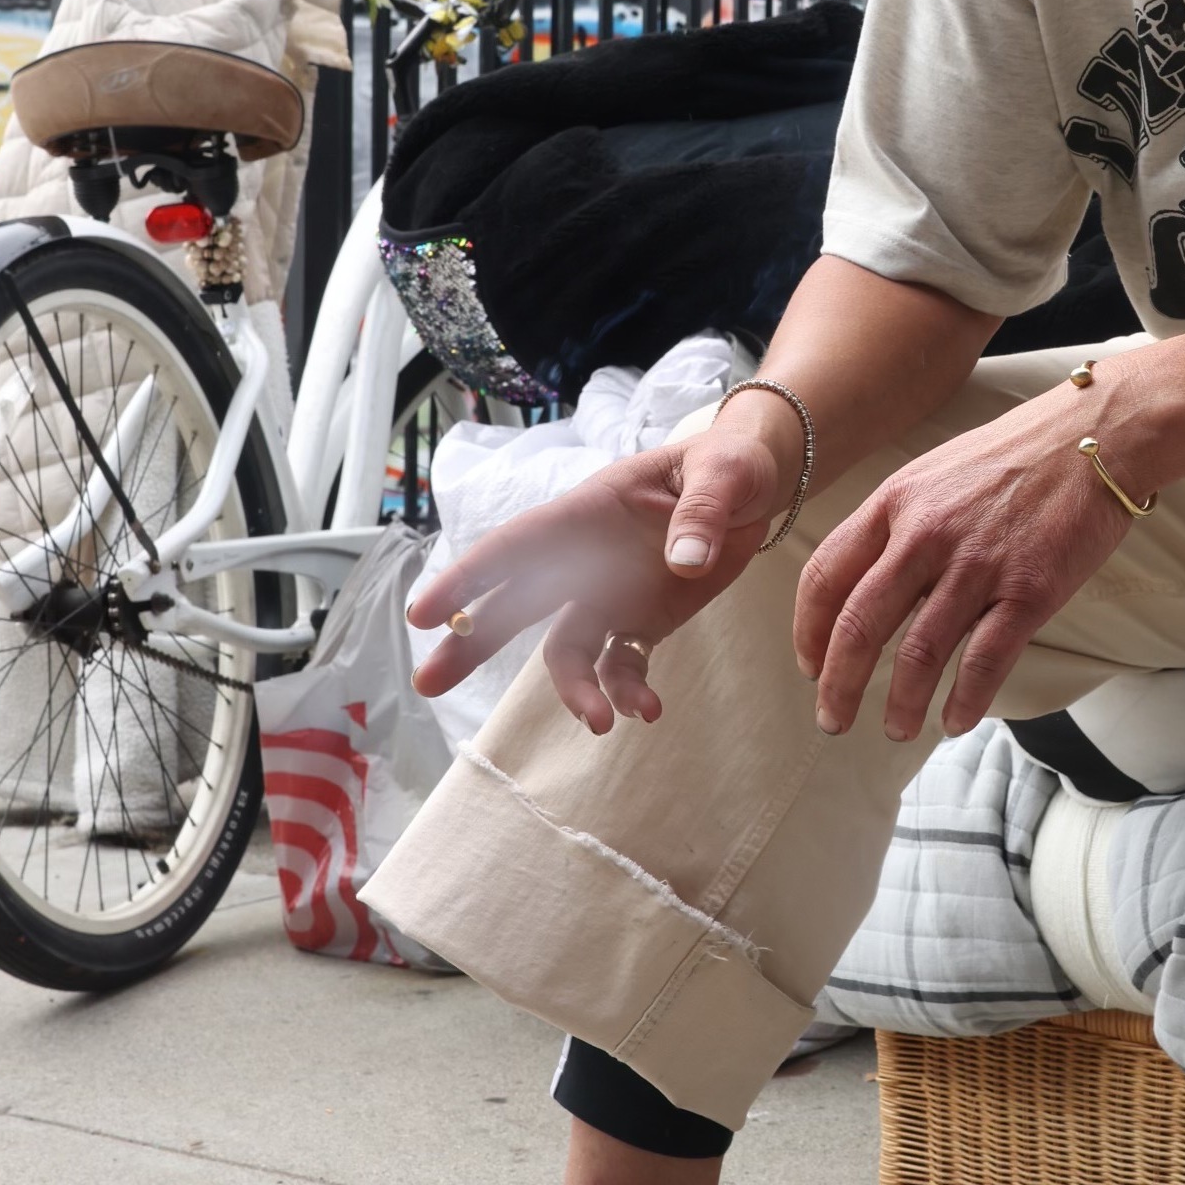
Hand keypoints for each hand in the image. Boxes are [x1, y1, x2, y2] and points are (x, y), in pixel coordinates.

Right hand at [406, 388, 801, 733]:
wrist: (758, 487)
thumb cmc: (728, 462)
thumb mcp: (724, 470)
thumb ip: (703, 511)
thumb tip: (684, 561)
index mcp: (587, 513)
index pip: (516, 544)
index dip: (468, 578)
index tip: (425, 614)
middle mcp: (586, 561)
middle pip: (515, 605)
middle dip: (470, 643)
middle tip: (428, 684)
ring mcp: (610, 596)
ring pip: (569, 649)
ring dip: (574, 688)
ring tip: (599, 722)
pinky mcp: (642, 622)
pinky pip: (623, 665)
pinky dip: (628, 691)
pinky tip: (648, 712)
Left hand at [794, 384, 1141, 743]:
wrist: (1096, 436)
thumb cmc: (1016, 456)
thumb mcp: (935, 473)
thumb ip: (898, 522)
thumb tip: (867, 582)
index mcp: (896, 502)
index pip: (827, 576)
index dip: (809, 631)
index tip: (809, 666)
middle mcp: (927, 533)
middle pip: (861, 624)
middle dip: (839, 684)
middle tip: (834, 719)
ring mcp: (978, 563)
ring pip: (919, 652)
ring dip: (901, 703)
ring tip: (896, 730)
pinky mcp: (1029, 589)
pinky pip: (985, 659)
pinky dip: (964, 700)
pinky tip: (955, 721)